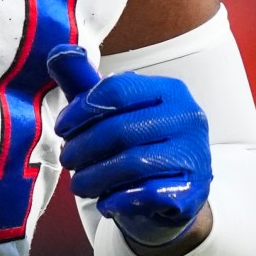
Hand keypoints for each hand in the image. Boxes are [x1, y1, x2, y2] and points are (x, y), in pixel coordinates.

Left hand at [47, 45, 211, 247]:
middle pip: (120, 129)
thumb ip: (84, 83)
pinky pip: (149, 194)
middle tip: (66, 160)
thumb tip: (60, 52)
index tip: (62, 129)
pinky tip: (105, 203)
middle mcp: (189, 118)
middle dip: (82, 148)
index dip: (81, 110)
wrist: (170, 195)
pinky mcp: (194, 191)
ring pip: (132, 163)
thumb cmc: (136, 145)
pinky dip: (119, 200)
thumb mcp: (109, 111)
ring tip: (79, 185)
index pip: (117, 91)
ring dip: (94, 177)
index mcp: (170, 91)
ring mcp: (196, 155)